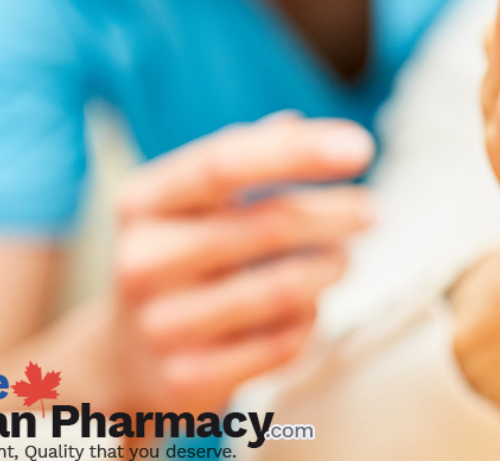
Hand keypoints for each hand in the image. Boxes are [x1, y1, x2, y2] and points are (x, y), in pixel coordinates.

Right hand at [108, 112, 373, 409]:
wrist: (127, 359)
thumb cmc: (181, 260)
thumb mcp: (193, 203)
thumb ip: (243, 158)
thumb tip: (295, 123)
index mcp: (142, 202)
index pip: (224, 163)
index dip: (298, 152)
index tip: (360, 146)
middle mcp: (142, 260)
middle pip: (269, 225)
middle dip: (336, 214)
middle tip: (373, 212)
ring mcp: (160, 324)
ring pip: (284, 288)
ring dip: (331, 268)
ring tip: (343, 259)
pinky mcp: (188, 377)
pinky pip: (283, 342)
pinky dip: (310, 320)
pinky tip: (308, 308)